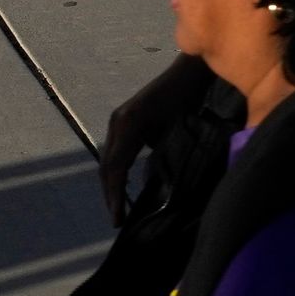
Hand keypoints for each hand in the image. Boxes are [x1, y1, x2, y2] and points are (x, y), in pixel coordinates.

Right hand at [97, 54, 211, 222]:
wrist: (188, 74)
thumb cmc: (188, 100)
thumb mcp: (177, 132)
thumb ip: (163, 158)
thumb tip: (152, 188)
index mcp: (128, 126)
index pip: (115, 168)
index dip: (115, 196)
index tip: (118, 220)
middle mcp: (117, 123)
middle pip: (106, 166)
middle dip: (110, 195)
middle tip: (116, 221)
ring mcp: (119, 121)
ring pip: (108, 160)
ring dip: (111, 185)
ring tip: (117, 210)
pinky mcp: (124, 122)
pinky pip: (116, 152)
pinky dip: (117, 172)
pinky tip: (122, 187)